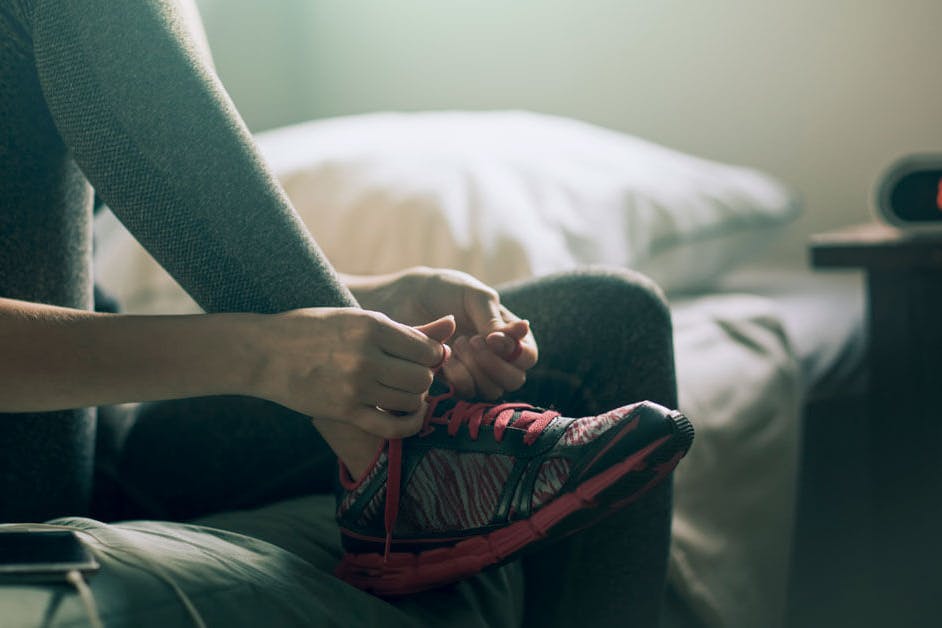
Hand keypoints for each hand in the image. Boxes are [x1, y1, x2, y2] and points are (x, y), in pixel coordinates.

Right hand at [254, 307, 454, 438]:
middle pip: (423, 376)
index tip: (422, 357)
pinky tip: (408, 415)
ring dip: (415, 399)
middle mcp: (367, 355)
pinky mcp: (345, 411)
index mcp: (372, 326)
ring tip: (403, 391)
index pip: (428, 349)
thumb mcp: (359, 319)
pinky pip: (393, 426)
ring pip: (412, 400)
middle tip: (411, 375)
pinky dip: (409, 424)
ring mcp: (356, 385)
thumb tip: (452, 325)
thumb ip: (408, 327)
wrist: (264, 352)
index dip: (433, 356)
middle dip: (424, 378)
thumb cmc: (313, 329)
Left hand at [348, 267, 537, 399]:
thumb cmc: (443, 291)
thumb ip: (494, 317)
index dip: (514, 352)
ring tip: (456, 345)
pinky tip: (445, 359)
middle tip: (470, 342)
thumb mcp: (472, 295)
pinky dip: (458, 379)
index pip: (528, 355)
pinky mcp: (454, 383)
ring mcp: (476, 373)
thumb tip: (521, 333)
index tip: (491, 338)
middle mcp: (498, 357)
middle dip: (493, 365)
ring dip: (475, 370)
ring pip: (492, 391)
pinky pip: (467, 394)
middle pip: (515, 380)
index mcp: (509, 334)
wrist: (404, 299)